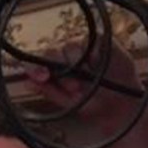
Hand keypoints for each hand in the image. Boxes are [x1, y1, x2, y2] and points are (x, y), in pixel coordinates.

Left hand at [23, 38, 143, 134]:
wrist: (120, 106)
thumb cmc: (92, 104)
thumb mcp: (68, 103)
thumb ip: (49, 92)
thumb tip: (27, 83)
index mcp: (53, 72)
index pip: (36, 64)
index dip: (35, 68)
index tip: (42, 77)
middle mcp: (64, 58)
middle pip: (51, 52)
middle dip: (59, 70)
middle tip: (73, 87)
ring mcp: (82, 48)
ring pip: (69, 46)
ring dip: (76, 64)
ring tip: (87, 81)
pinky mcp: (100, 41)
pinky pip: (91, 41)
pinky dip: (92, 53)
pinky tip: (97, 64)